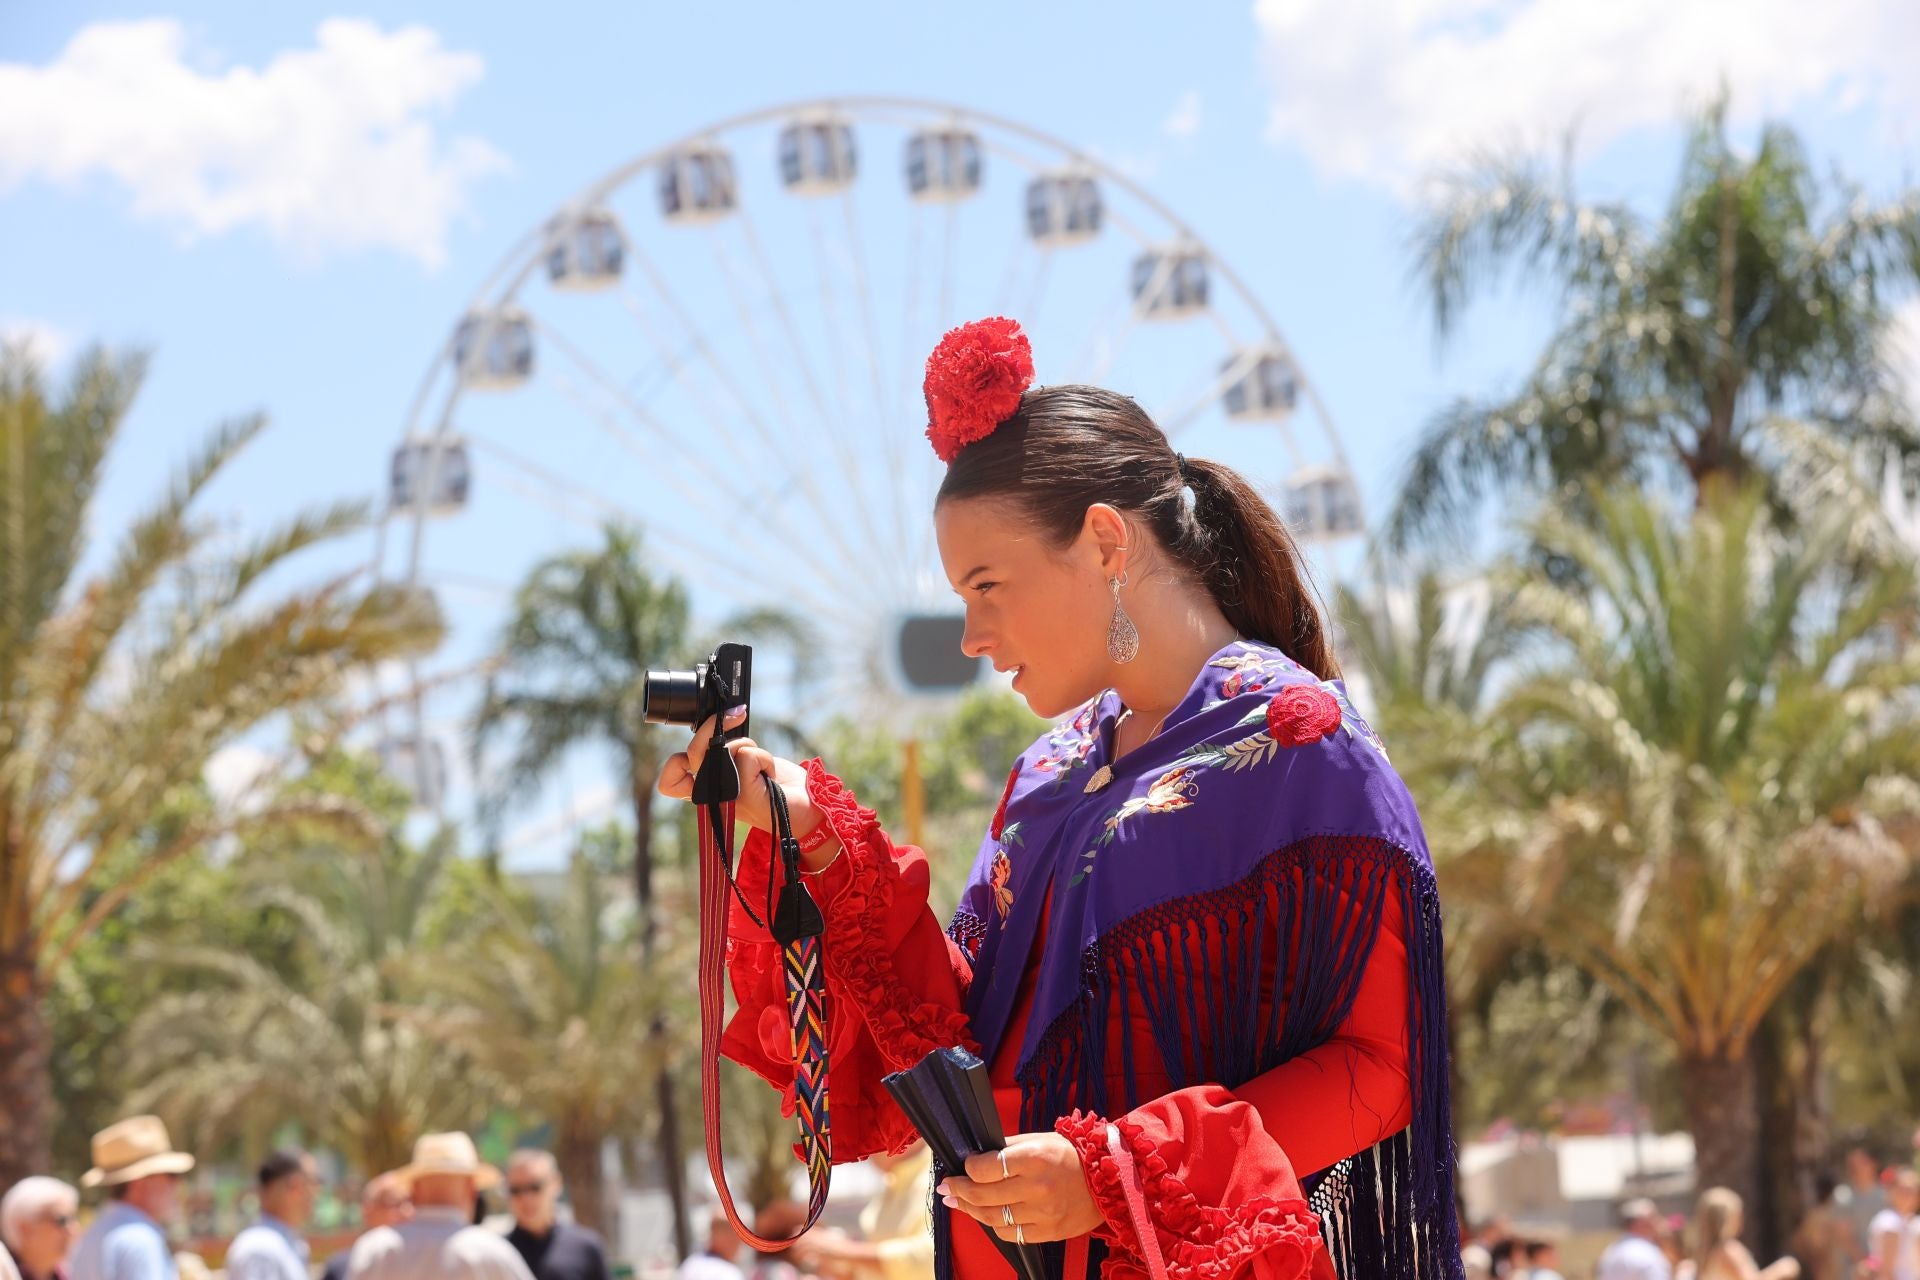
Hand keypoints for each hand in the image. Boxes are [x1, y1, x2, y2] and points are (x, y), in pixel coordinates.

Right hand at [657, 710, 841, 868]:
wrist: (807, 809)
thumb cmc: (777, 785)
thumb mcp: (744, 765)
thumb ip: (725, 753)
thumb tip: (719, 721)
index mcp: (708, 792)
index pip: (669, 784)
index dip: (673, 765)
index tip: (697, 750)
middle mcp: (712, 798)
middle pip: (691, 753)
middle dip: (711, 725)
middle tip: (736, 714)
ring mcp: (725, 798)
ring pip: (721, 748)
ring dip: (748, 745)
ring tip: (762, 764)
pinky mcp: (743, 794)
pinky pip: (746, 754)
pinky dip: (764, 756)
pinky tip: (770, 773)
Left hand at [938, 1132, 1103, 1244]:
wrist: (1109, 1180)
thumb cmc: (1072, 1155)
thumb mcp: (1040, 1139)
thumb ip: (1008, 1148)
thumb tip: (977, 1156)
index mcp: (1034, 1158)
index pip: (986, 1167)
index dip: (969, 1167)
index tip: (964, 1164)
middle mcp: (1037, 1187)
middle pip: (982, 1194)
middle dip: (958, 1190)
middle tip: (948, 1186)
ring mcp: (1043, 1213)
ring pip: (992, 1217)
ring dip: (970, 1209)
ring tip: (959, 1202)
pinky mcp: (1049, 1232)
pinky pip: (1011, 1234)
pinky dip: (995, 1225)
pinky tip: (987, 1215)